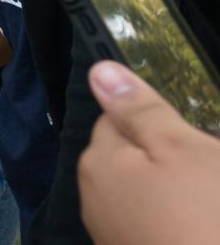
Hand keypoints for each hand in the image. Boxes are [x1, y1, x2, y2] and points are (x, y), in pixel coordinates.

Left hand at [78, 60, 219, 244]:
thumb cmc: (205, 219)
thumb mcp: (180, 148)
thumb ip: (138, 109)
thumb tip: (100, 70)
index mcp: (98, 161)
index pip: (115, 118)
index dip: (157, 123)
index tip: (189, 137)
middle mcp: (93, 195)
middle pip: (130, 155)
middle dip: (167, 157)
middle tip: (205, 173)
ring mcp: (111, 229)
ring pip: (143, 189)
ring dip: (173, 189)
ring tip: (206, 202)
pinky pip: (150, 219)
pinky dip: (172, 217)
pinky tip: (197, 223)